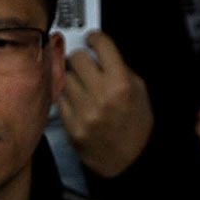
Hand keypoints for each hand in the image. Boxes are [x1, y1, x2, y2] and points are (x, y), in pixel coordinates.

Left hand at [61, 31, 154, 178]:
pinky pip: (60, 99)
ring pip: (65, 77)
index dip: (95, 38)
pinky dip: (67, 96)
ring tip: (83, 85)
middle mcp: (101, 96)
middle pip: (77, 57)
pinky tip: (78, 100)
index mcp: (121, 83)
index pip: (101, 45)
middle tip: (86, 63)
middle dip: (81, 58)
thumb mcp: (139, 90)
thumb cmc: (136, 124)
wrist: (131, 161)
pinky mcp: (71, 126)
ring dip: (72, 77)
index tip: (92, 39)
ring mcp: (84, 112)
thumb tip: (97, 51)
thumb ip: (119, 67)